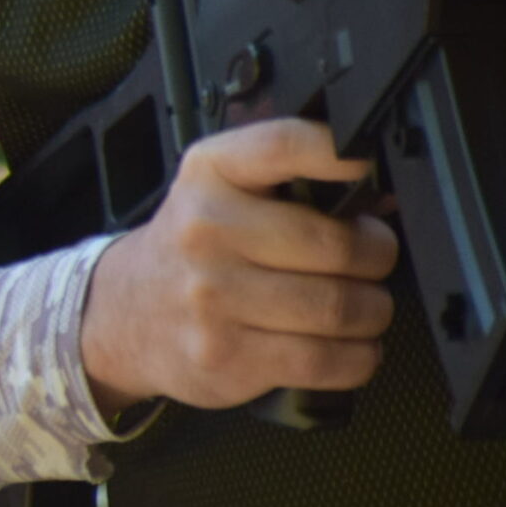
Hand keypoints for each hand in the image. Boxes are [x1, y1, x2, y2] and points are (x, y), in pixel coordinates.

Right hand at [80, 119, 396, 414]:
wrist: (122, 313)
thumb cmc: (191, 250)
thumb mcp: (221, 190)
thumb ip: (293, 178)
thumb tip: (383, 198)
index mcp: (210, 174)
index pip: (285, 145)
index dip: (342, 154)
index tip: (368, 168)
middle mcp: (206, 230)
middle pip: (340, 247)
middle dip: (377, 258)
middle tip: (368, 262)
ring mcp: (212, 297)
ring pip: (342, 309)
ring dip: (370, 313)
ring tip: (355, 307)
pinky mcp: (226, 356)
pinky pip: (328, 361)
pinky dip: (357, 357)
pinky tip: (342, 345)